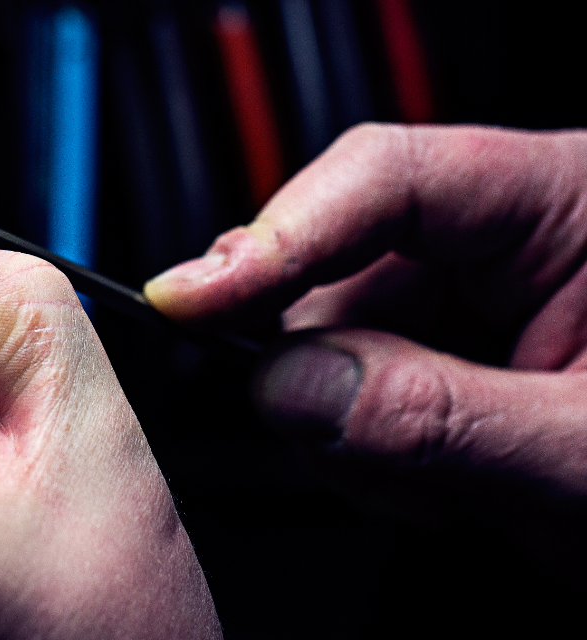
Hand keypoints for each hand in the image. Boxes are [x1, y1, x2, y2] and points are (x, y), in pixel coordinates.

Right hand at [145, 124, 586, 495]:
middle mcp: (520, 240)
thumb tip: (295, 387)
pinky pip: (357, 397)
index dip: (281, 232)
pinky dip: (371, 457)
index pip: (389, 178)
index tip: (197, 296)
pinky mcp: (458, 369)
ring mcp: (484, 307)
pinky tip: (439, 491)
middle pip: (345, 270)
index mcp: (572, 204)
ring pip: (336, 345)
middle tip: (356, 452)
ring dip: (354, 431)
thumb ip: (444, 418)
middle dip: (325, 370)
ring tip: (445, 494)